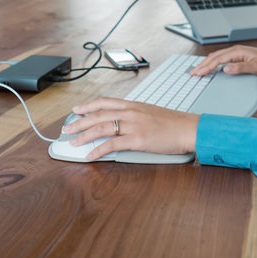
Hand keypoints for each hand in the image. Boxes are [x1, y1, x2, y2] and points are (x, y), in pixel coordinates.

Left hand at [64, 98, 199, 160]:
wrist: (189, 128)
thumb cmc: (174, 123)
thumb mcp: (151, 113)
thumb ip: (136, 115)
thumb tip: (123, 122)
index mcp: (134, 105)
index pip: (105, 102)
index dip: (88, 106)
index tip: (76, 110)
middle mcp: (131, 112)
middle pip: (99, 114)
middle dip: (80, 122)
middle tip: (67, 129)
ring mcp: (134, 125)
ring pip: (102, 127)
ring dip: (84, 135)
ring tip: (73, 142)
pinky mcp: (137, 140)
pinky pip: (112, 144)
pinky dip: (99, 149)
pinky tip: (91, 155)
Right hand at [190, 45, 256, 77]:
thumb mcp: (256, 68)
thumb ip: (240, 68)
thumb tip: (225, 69)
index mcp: (237, 52)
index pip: (218, 59)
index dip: (206, 66)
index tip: (198, 73)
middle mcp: (234, 50)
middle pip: (214, 57)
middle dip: (202, 65)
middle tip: (192, 73)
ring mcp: (235, 52)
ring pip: (216, 57)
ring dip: (206, 63)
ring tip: (197, 70)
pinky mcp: (237, 55)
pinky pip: (221, 58)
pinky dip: (212, 62)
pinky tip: (209, 66)